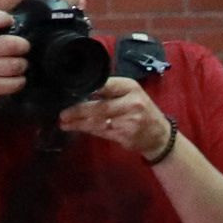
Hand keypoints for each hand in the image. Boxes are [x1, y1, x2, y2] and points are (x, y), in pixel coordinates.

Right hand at [0, 7, 29, 119]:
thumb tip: (11, 25)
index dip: (3, 18)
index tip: (10, 21)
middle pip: (11, 43)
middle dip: (23, 46)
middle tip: (23, 48)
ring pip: (16, 64)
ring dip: (22, 65)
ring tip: (18, 66)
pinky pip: (15, 82)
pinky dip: (19, 81)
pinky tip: (15, 80)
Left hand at [56, 75, 173, 166]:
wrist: (159, 134)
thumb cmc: (141, 110)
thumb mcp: (130, 93)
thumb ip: (110, 90)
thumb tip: (82, 91)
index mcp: (130, 87)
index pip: (104, 86)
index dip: (86, 90)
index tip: (70, 93)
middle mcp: (132, 103)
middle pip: (99, 107)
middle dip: (78, 111)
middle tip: (63, 114)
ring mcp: (130, 121)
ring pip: (98, 122)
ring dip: (79, 123)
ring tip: (65, 123)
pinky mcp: (126, 136)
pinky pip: (102, 132)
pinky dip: (88, 130)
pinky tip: (78, 128)